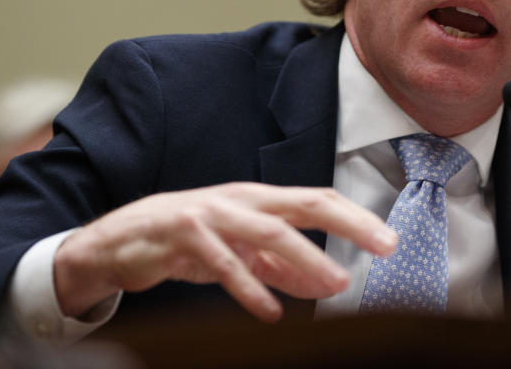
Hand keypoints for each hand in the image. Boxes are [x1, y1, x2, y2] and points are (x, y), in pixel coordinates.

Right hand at [52, 182, 395, 321]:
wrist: (121, 239)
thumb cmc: (189, 241)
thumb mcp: (242, 253)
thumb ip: (284, 269)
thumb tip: (331, 285)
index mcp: (258, 199)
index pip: (316, 200)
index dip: (355, 218)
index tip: (389, 239)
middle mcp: (241, 200)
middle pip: (303, 205)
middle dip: (349, 222)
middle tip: (384, 244)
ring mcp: (212, 215)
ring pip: (268, 232)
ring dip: (306, 257)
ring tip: (336, 283)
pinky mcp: (183, 236)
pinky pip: (222, 263)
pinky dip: (248, 287)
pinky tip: (270, 311)